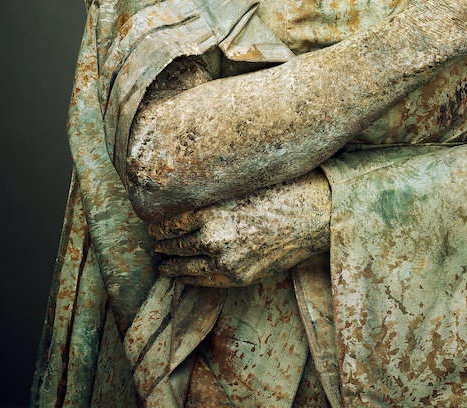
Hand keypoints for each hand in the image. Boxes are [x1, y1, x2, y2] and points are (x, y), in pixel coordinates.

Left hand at [148, 171, 330, 286]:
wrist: (312, 215)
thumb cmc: (279, 191)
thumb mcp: (240, 186)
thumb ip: (214, 197)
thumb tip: (190, 199)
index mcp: (211, 209)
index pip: (172, 222)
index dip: (159, 225)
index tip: (154, 226)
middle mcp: (214, 236)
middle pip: (175, 244)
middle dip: (162, 245)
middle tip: (155, 243)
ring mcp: (225, 260)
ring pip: (186, 265)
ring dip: (171, 265)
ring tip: (162, 265)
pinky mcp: (238, 276)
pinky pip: (205, 281)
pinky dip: (189, 279)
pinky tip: (183, 276)